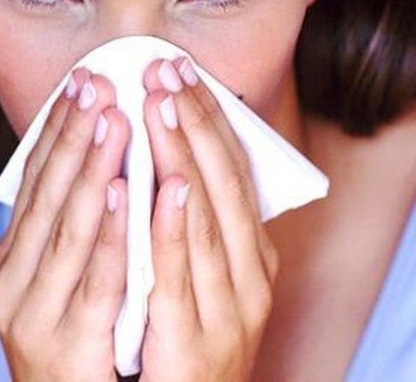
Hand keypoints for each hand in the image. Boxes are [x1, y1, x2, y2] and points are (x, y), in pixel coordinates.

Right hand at [0, 68, 129, 380]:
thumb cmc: (79, 338)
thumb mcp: (65, 276)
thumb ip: (78, 228)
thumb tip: (106, 166)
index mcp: (16, 259)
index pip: (36, 183)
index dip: (57, 131)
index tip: (81, 84)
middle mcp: (15, 280)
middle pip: (48, 195)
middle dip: (74, 137)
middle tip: (97, 85)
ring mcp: (36, 314)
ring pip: (68, 229)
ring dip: (92, 171)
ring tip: (114, 120)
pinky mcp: (69, 344)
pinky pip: (97, 281)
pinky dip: (111, 234)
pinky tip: (126, 192)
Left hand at [140, 58, 279, 380]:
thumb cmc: (190, 333)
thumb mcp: (207, 273)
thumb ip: (198, 224)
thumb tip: (175, 160)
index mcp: (253, 255)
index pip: (235, 175)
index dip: (211, 123)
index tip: (183, 75)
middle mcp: (251, 275)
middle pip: (225, 186)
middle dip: (197, 125)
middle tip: (168, 72)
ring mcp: (230, 309)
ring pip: (208, 221)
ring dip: (185, 160)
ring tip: (162, 108)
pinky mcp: (197, 342)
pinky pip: (183, 278)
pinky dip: (176, 231)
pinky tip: (167, 188)